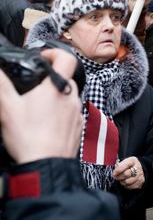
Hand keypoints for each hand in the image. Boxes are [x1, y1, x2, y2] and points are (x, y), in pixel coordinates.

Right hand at [0, 48, 82, 163]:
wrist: (46, 166)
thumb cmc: (29, 138)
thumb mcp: (8, 108)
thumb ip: (2, 85)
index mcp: (56, 88)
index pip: (67, 58)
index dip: (54, 53)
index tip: (43, 58)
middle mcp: (71, 98)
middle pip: (66, 78)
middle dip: (52, 78)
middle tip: (36, 85)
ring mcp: (77, 113)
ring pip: (69, 96)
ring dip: (56, 96)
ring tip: (39, 106)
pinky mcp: (78, 127)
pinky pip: (72, 112)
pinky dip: (62, 111)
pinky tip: (47, 122)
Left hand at [113, 156, 144, 189]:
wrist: (139, 168)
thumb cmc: (129, 165)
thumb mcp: (125, 161)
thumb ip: (119, 165)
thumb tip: (115, 172)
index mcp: (133, 160)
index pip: (125, 165)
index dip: (118, 170)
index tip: (113, 173)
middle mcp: (138, 167)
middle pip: (126, 174)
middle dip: (119, 176)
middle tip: (115, 177)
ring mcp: (140, 175)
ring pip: (127, 182)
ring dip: (122, 182)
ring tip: (120, 179)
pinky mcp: (141, 182)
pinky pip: (130, 186)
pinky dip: (126, 185)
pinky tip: (125, 182)